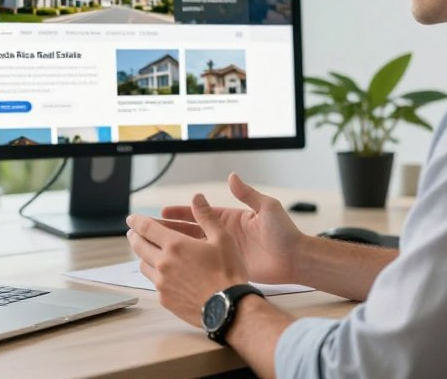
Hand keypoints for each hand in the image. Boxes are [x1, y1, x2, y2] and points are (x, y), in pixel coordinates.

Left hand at [127, 193, 247, 326]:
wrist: (229, 307)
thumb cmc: (227, 272)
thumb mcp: (222, 238)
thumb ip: (206, 216)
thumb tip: (197, 198)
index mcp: (175, 245)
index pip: (147, 228)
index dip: (137, 221)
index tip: (131, 218)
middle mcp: (163, 263)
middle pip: (139, 246)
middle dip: (134, 236)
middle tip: (132, 233)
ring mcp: (162, 283)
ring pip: (143, 265)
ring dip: (142, 256)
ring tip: (145, 252)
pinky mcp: (165, 299)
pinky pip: (153, 283)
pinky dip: (154, 275)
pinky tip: (161, 275)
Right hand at [156, 173, 304, 283]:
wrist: (296, 260)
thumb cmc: (285, 233)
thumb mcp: (267, 208)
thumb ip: (248, 194)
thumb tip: (232, 177)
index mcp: (230, 218)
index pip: (199, 214)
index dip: (181, 213)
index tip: (162, 212)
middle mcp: (224, 234)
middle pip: (191, 231)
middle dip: (171, 230)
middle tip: (150, 230)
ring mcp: (225, 252)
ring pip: (194, 249)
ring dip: (176, 248)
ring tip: (156, 249)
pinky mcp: (229, 267)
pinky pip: (205, 265)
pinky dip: (190, 265)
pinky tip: (175, 268)